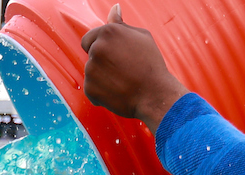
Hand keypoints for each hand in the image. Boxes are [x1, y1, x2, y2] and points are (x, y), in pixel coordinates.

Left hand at [81, 5, 188, 133]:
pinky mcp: (90, 88)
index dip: (101, 48)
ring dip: (102, 77)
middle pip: (90, 55)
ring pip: (91, 72)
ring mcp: (91, 69)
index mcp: (108, 32)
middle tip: (121, 70)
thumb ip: (122, 24)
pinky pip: (92, 89)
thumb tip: (114, 8)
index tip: (114, 57)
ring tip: (121, 82)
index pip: (89, 38)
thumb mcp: (142, 37)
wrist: (154, 95)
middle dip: (101, 62)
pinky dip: (101, 93)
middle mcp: (97, 48)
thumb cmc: (151, 65)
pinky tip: (117, 92)